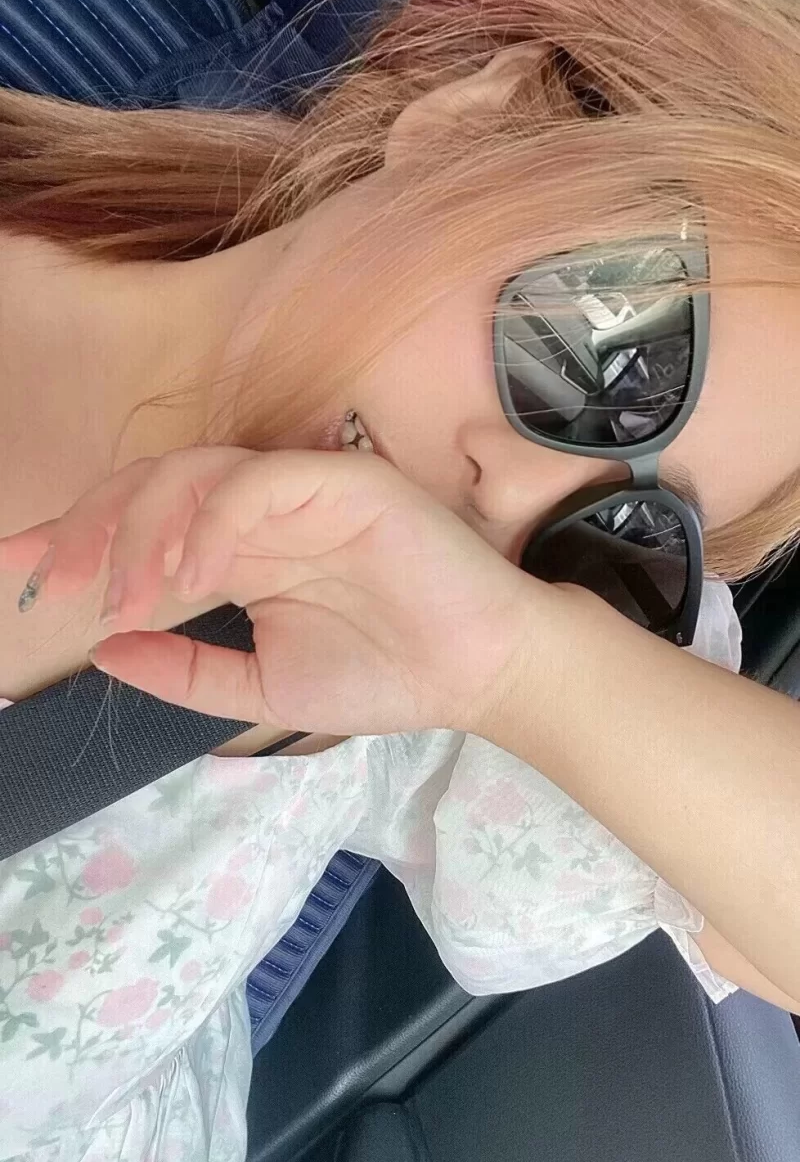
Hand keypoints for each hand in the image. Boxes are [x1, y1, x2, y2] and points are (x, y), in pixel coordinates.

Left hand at [0, 445, 542, 739]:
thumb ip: (188, 671)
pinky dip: (213, 519)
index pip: (141, 524)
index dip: (74, 539)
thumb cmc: (386, 675)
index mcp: (239, 548)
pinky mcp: (341, 481)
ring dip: (146, 526)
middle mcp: (258, 510)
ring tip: (129, 590)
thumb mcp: (263, 690)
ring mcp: (298, 490)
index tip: (16, 570)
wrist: (479, 675)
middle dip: (92, 525)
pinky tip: (191, 573)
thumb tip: (105, 653)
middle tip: (61, 578)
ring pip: (194, 472)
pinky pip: (258, 481)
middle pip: (150, 485)